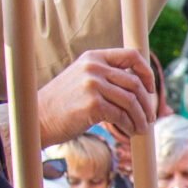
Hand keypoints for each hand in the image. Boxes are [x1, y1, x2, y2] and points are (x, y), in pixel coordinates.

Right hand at [38, 48, 157, 146]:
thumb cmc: (62, 103)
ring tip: (142, 129)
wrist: (37, 117)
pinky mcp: (92, 104)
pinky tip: (131, 132)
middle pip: (135, 82)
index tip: (150, 89)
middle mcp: (94, 67)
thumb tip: (138, 86)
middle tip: (150, 117)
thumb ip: (105, 76)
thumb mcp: (82, 79)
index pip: (131, 55)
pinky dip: (130, 125)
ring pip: (131, 101)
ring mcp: (93, 85)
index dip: (146, 72)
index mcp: (93, 57)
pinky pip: (122, 115)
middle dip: (147, 103)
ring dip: (141, 118)